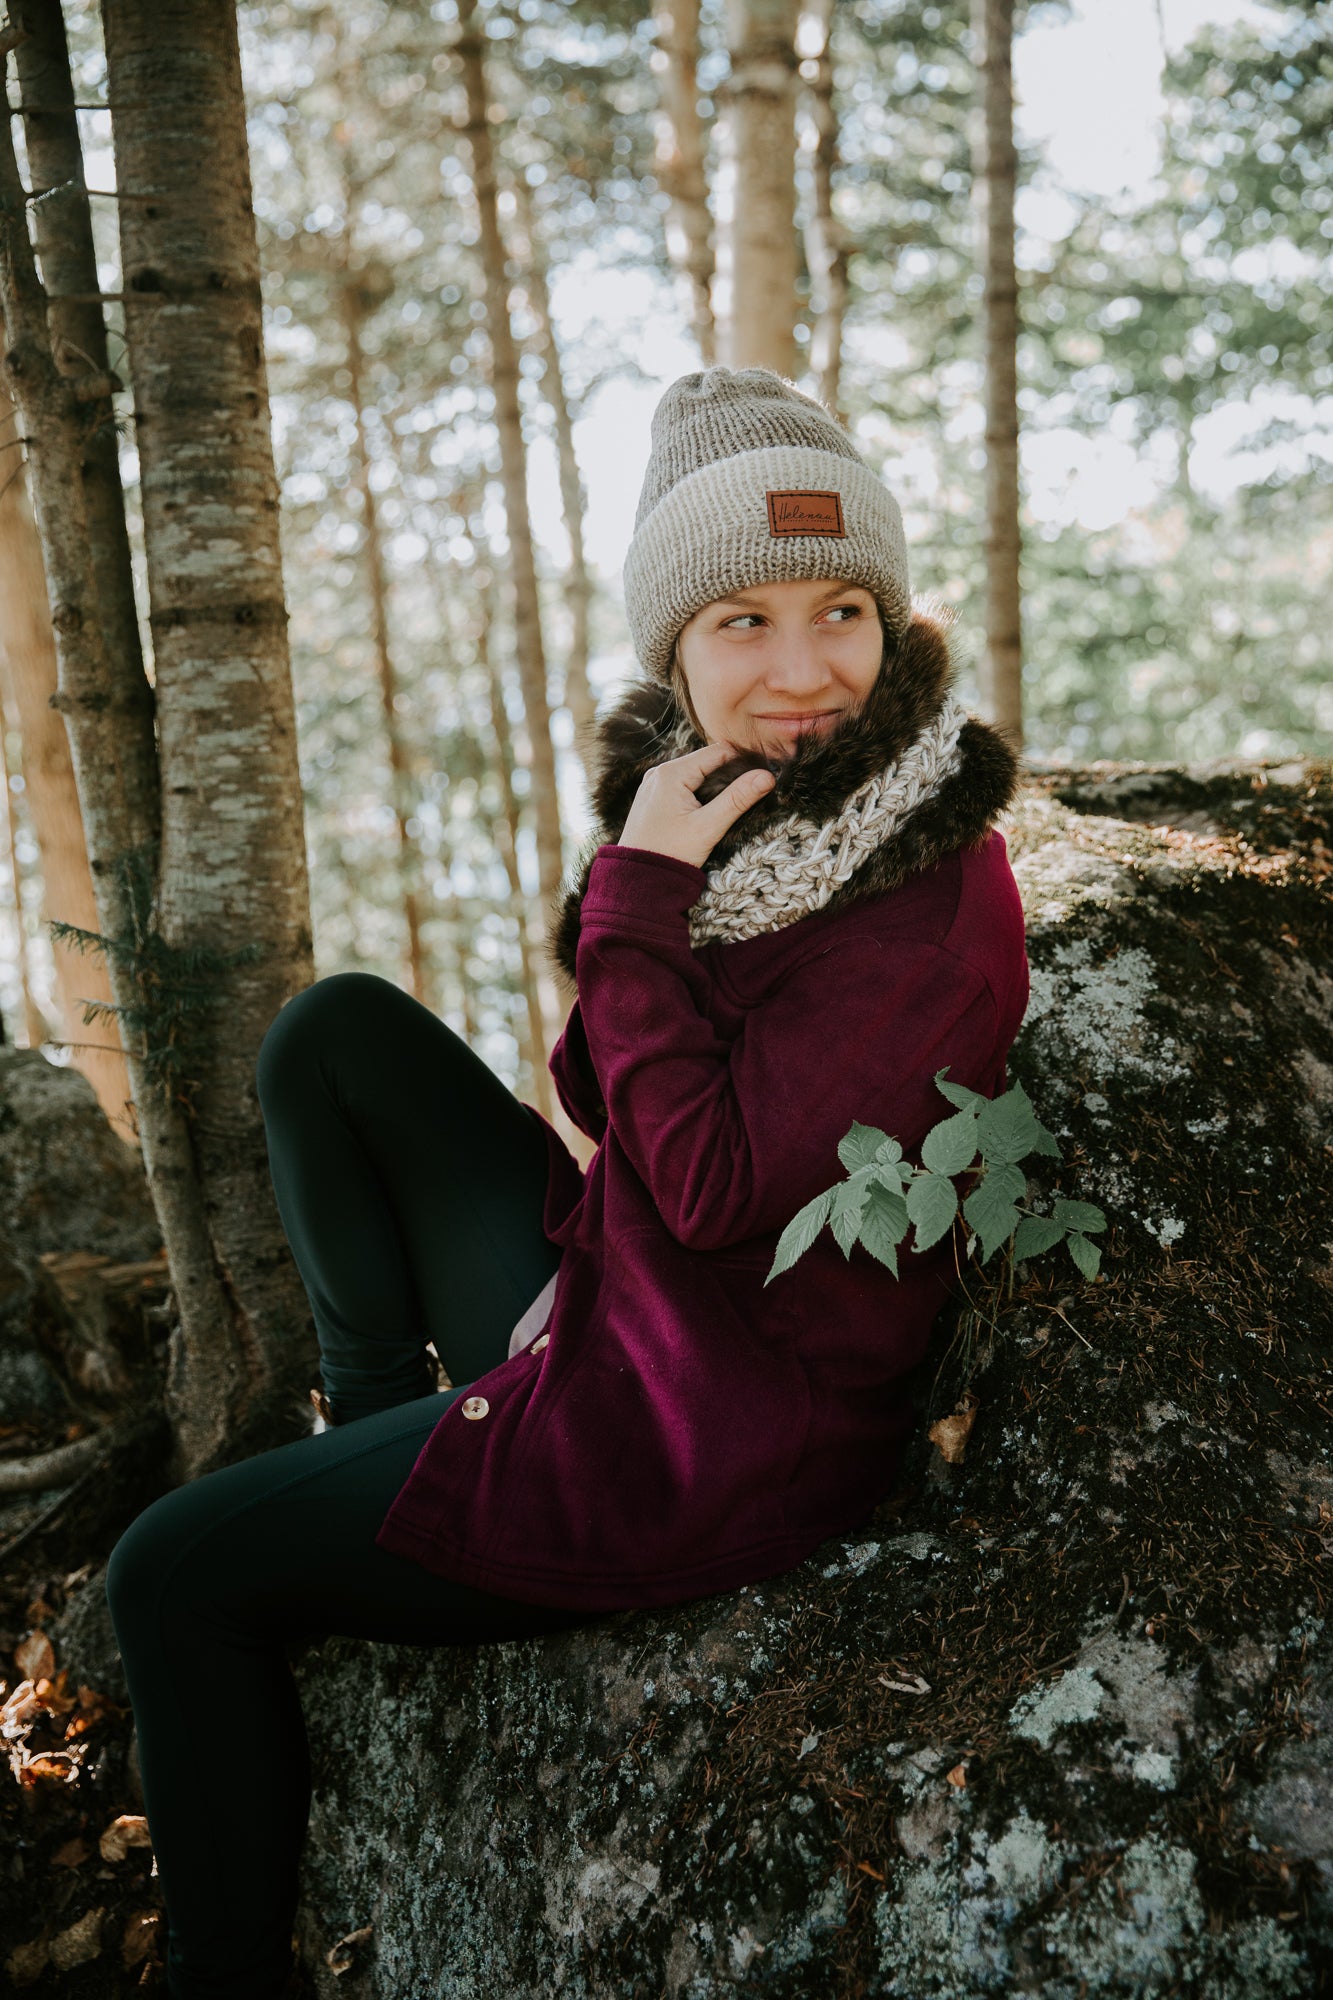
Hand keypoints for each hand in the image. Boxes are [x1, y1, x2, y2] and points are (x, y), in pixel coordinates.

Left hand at [617, 739, 776, 868]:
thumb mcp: (708, 827)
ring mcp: (653, 785)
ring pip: (695, 774)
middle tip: (753, 790)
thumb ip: (737, 799)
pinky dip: (700, 793)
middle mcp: (659, 773)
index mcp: (671, 773)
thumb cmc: (670, 854)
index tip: (764, 773)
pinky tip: (711, 809)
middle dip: (730, 774)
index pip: (718, 752)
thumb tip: (767, 776)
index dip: (744, 761)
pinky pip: (683, 786)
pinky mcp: (653, 798)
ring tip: (736, 801)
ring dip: (716, 785)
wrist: (636, 879)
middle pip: (706, 762)